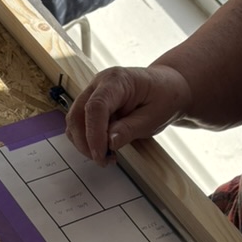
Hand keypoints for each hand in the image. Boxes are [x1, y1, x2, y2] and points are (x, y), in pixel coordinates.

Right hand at [65, 64, 191, 164]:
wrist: (167, 87)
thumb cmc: (163, 98)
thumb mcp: (153, 117)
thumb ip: (130, 129)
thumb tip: (109, 142)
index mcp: (117, 80)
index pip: (95, 106)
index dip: (94, 134)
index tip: (100, 156)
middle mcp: (99, 83)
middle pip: (78, 114)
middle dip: (86, 143)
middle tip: (104, 161)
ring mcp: (93, 92)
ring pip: (74, 121)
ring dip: (84, 143)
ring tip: (107, 156)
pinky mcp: (91, 104)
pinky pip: (80, 124)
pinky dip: (87, 140)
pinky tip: (104, 148)